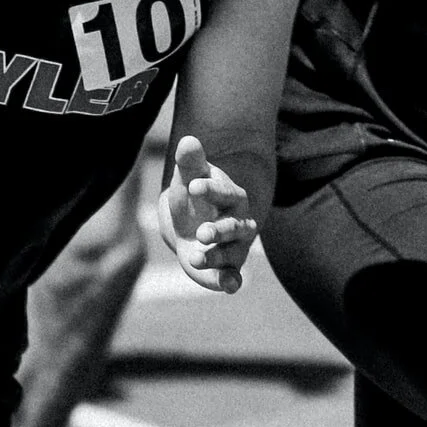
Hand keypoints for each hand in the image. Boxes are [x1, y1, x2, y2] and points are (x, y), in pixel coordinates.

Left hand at [160, 135, 256, 293]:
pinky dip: (233, 281)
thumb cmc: (193, 197)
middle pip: (234, 226)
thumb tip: (187, 140)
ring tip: (193, 257)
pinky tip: (229, 286)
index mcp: (230, 196)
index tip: (193, 186)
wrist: (191, 225)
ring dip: (216, 256)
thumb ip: (190, 162)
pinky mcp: (227, 268)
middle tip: (202, 232)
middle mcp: (238, 222)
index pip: (224, 192)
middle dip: (219, 230)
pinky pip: (234, 276)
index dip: (210, 189)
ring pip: (232, 252)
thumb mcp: (189, 177)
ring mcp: (234, 247)